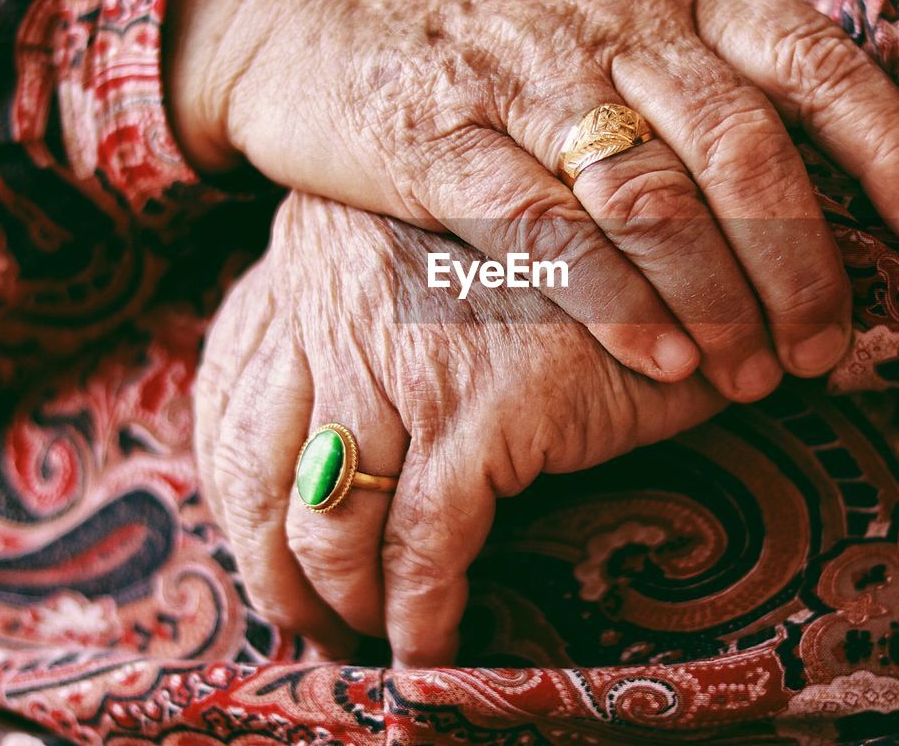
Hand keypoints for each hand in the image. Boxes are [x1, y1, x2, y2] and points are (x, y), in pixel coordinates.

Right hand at [169, 0, 898, 400]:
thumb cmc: (485, 27)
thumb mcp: (602, 18)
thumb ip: (691, 84)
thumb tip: (803, 190)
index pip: (808, 61)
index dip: (889, 144)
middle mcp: (611, 28)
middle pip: (741, 146)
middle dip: (801, 259)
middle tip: (828, 349)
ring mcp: (522, 80)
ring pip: (650, 195)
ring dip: (719, 295)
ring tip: (752, 377)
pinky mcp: (436, 137)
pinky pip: (543, 227)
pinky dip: (613, 298)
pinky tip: (659, 353)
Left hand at [194, 193, 724, 665]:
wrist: (673, 248)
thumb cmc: (553, 270)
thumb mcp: (427, 267)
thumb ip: (352, 320)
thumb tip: (304, 436)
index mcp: (315, 257)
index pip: (225, 400)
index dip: (231, 503)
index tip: (263, 557)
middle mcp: (338, 298)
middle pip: (256, 473)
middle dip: (276, 573)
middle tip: (310, 625)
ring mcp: (408, 357)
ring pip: (331, 522)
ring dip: (342, 606)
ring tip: (369, 644)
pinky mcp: (484, 410)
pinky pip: (424, 549)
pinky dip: (420, 618)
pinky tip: (430, 651)